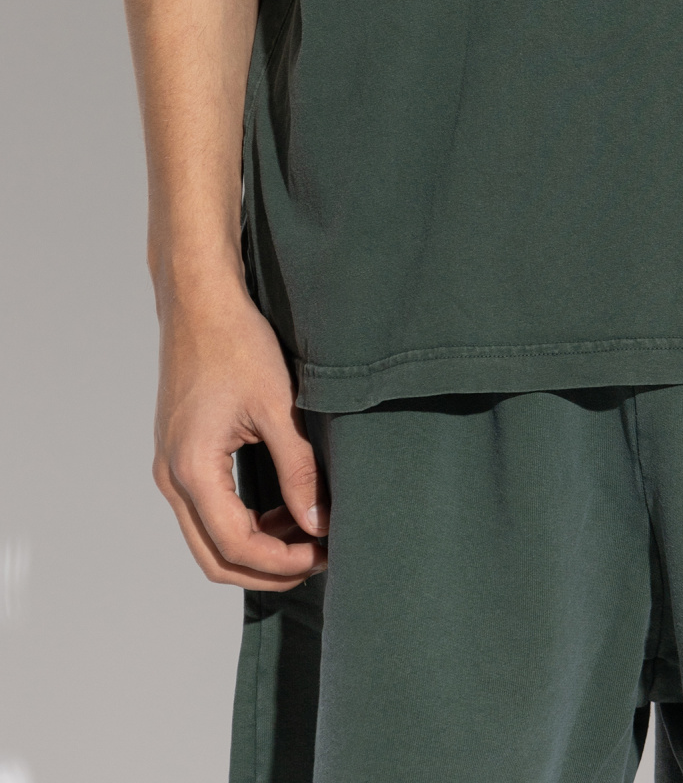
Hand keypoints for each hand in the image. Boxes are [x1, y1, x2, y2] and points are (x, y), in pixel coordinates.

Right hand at [153, 283, 327, 588]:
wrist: (200, 301)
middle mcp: (171, 477)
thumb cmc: (235, 343)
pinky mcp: (180, 454)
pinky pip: (207, 509)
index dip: (282, 562)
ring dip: (256, 547)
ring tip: (308, 532)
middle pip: (215, 557)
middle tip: (318, 560)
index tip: (324, 555)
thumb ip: (298, 470)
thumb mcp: (278, 407)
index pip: (236, 546)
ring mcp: (171, 466)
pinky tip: (283, 508)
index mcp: (191, 469)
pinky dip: (243, 522)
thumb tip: (318, 524)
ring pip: (209, 537)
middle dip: (268, 569)